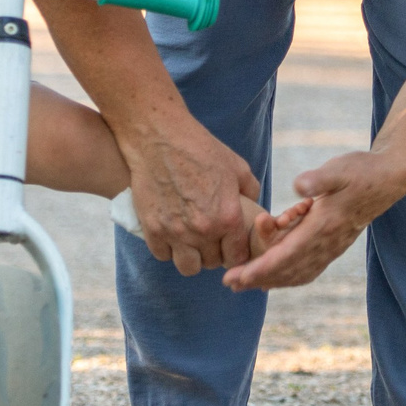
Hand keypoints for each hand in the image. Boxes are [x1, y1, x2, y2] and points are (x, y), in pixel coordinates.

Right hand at [123, 112, 262, 274]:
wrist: (160, 138)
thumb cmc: (200, 149)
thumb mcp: (237, 167)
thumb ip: (250, 192)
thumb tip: (254, 206)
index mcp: (228, 217)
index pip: (237, 256)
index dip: (235, 253)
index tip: (230, 246)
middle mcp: (203, 230)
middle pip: (212, 263)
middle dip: (213, 253)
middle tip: (210, 240)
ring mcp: (175, 232)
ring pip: (188, 267)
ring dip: (191, 257)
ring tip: (190, 242)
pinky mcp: (152, 229)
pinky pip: (163, 255)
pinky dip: (167, 248)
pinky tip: (171, 233)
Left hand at [219, 150, 405, 291]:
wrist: (388, 179)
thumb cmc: (361, 171)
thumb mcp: (338, 169)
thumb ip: (318, 179)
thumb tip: (298, 187)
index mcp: (323, 228)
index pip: (285, 256)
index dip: (259, 269)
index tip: (235, 276)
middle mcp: (327, 244)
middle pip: (287, 271)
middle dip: (257, 278)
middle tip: (229, 283)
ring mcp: (332, 248)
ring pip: (297, 274)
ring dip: (271, 280)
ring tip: (246, 282)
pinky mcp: (334, 245)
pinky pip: (308, 269)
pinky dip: (288, 276)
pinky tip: (276, 276)